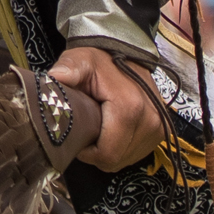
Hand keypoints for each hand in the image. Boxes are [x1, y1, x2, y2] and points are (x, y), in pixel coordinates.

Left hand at [50, 49, 166, 171]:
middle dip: (96, 153)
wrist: (126, 53)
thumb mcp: (79, 61)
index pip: (106, 154)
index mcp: (129, 108)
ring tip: (100, 129)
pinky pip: (136, 154)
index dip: (87, 153)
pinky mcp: (161, 131)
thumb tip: (52, 80)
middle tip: (87, 132)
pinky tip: (113, 131)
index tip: (79, 136)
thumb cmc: (100, 61)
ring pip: (125, 160)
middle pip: (115, 160)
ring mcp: (158, 127)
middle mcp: (149, 120)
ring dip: (109, 151)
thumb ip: (67, 70)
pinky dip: (122, 148)